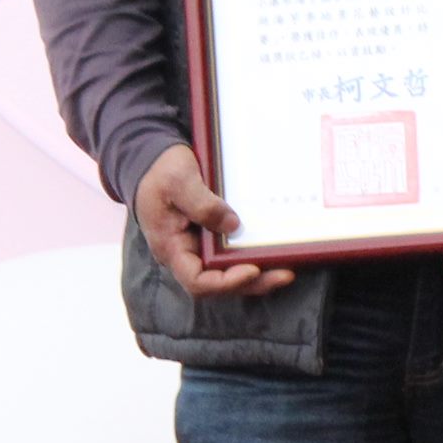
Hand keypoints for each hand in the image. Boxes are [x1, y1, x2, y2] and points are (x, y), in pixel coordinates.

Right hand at [135, 143, 294, 298]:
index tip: (252, 270)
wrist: (155, 160)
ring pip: (229, 272)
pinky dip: (253, 257)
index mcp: (171, 247)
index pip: (196, 281)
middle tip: (286, 275)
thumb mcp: (178, 181)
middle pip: (219, 282)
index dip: (225, 282)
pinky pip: (232, 255)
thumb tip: (232, 225)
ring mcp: (199, 247)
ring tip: (288, 270)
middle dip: (253, 282)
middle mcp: (186, 253)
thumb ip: (202, 204)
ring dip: (258, 275)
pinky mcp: (211, 237)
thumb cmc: (161, 170)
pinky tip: (276, 252)